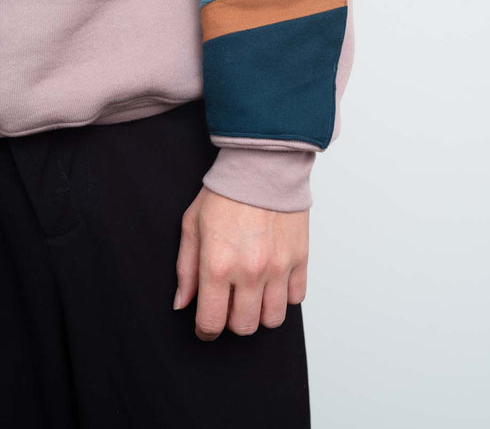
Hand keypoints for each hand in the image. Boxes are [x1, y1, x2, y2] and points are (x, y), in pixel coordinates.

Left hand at [173, 185, 308, 340]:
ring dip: (260, 313)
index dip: (205, 330)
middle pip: (244, 327)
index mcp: (217, 265)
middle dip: (232, 322)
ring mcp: (278, 267)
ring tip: (253, 295)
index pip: (211, 322)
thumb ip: (185, 269)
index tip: (206, 325)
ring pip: (273, 319)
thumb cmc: (225, 192)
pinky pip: (296, 298)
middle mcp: (249, 272)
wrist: (262, 166)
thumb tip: (182, 303)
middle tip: (229, 304)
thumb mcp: (192, 225)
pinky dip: (285, 295)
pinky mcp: (300, 258)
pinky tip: (273, 280)